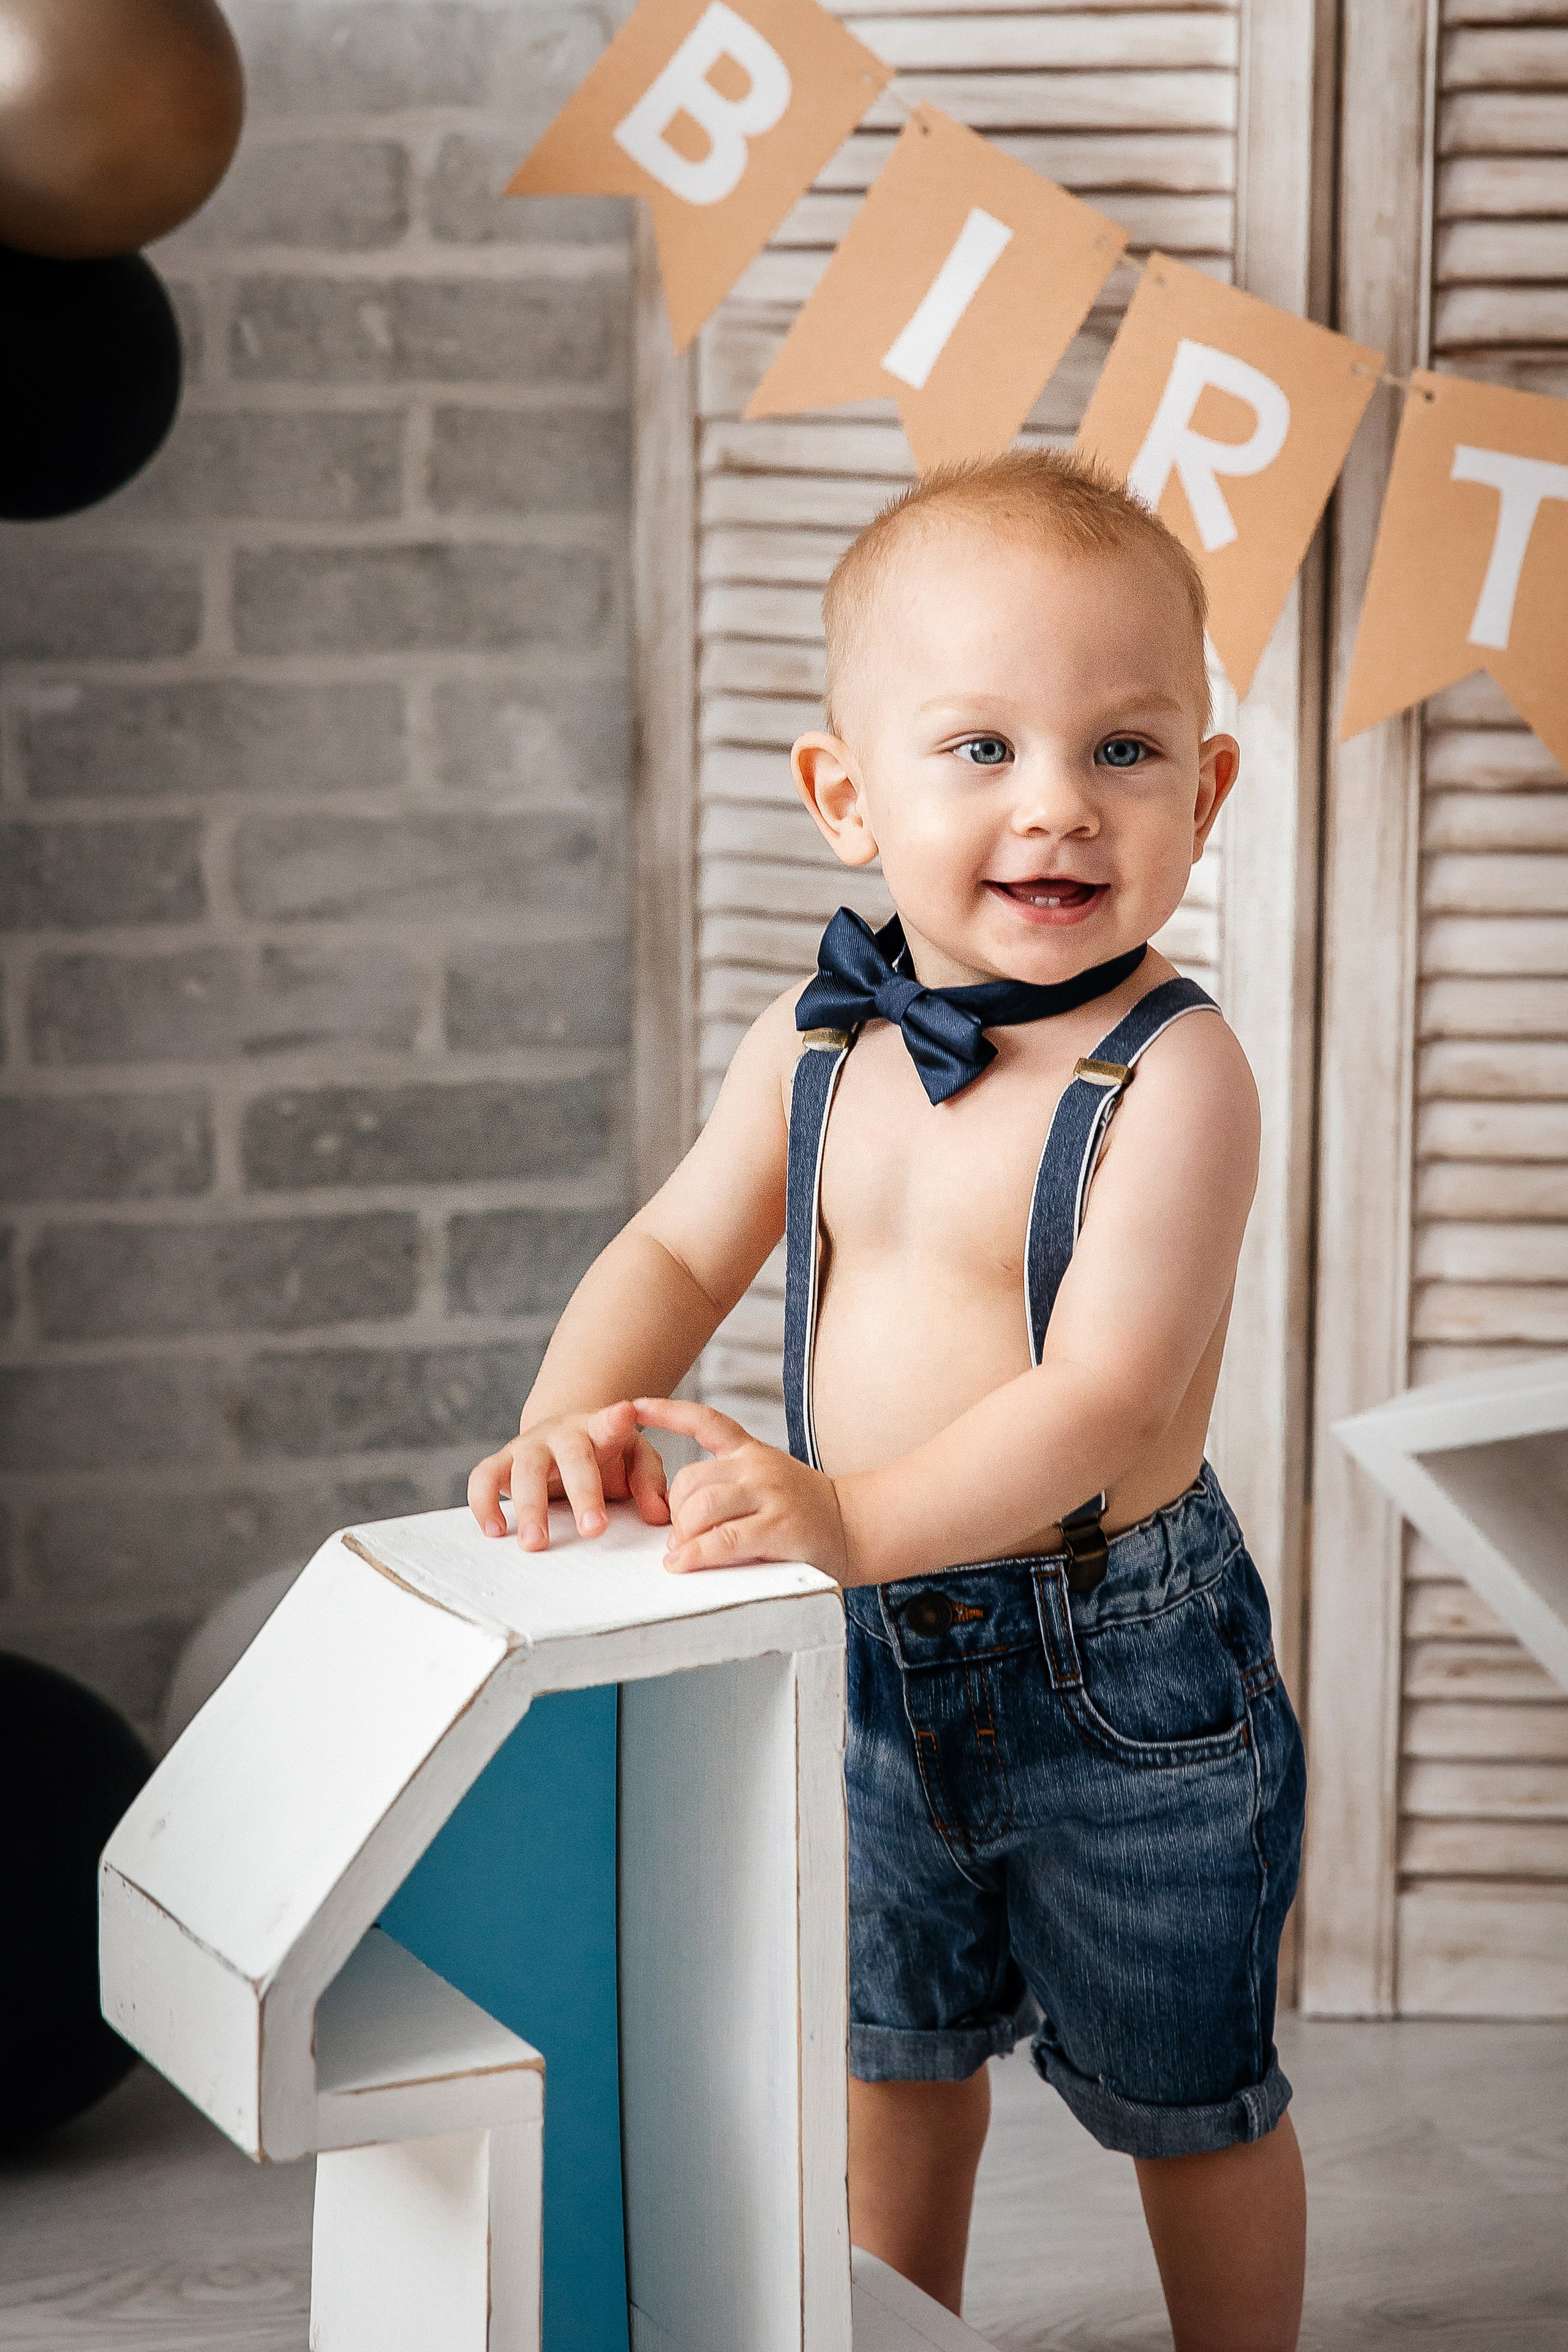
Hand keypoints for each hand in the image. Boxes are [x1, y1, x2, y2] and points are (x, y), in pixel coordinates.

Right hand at [467, 1401, 670, 1549]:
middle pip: (571, 1457)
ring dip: (530, 1507)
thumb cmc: (605, 1455)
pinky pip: (483, 1477)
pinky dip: (483, 1503)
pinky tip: (495, 1530)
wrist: (563, 1439)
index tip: (625, 1413)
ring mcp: (528, 1446)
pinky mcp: (501, 1463)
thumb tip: (659, 1515)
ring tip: (536, 1542)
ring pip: (524, 1470)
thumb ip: (649, 1482)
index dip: (617, 1419)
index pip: (610, 1422)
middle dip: (583, 1493)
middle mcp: (561, 1434)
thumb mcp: (635, 1461)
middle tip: (593, 1529)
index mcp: (599, 1430)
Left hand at [633, 1398, 850, 1580]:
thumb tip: (674, 1527)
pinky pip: (724, 1539)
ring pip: (702, 1507)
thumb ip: (725, 1489)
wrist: (857, 1526)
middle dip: (674, 1512)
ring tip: (682, 1553)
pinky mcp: (778, 1527)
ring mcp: (769, 1495)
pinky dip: (697, 1555)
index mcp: (751, 1451)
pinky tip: (683, 1564)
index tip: (635, 1405)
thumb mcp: (766, 1483)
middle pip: (690, 1479)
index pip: (705, 1421)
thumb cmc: (803, 1512)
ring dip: (683, 1534)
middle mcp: (758, 1466)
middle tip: (678, 1537)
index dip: (667, 1412)